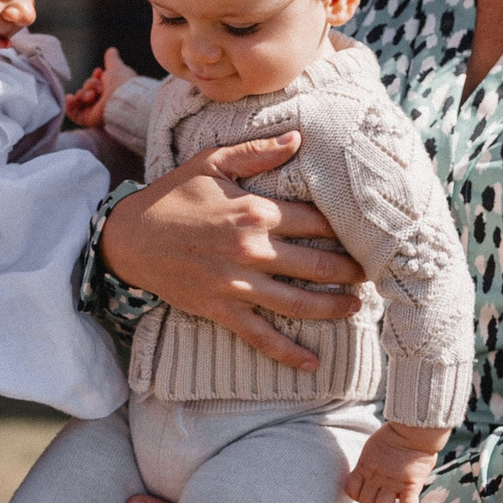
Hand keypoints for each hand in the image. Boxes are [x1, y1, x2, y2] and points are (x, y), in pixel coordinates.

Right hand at [63, 49, 142, 127]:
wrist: (124, 98)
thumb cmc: (123, 83)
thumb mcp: (116, 67)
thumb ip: (112, 60)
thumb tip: (112, 50)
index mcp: (110, 90)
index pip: (96, 83)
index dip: (95, 76)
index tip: (99, 71)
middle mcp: (103, 101)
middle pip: (86, 89)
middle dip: (90, 84)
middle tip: (99, 87)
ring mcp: (96, 110)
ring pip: (80, 99)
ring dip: (83, 94)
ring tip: (92, 95)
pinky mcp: (89, 119)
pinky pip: (74, 113)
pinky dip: (70, 105)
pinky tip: (70, 98)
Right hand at [98, 132, 365, 371]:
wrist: (128, 238)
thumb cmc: (171, 196)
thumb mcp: (211, 163)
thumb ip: (257, 153)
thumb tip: (299, 138)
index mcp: (255, 212)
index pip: (317, 222)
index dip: (346, 227)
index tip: (367, 231)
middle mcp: (252, 250)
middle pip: (319, 264)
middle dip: (352, 269)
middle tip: (375, 271)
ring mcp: (238, 284)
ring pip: (300, 303)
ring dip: (334, 307)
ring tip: (357, 306)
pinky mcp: (222, 310)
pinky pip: (261, 337)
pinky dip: (288, 354)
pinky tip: (312, 363)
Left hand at [341, 422, 442, 502]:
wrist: (413, 429)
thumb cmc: (396, 434)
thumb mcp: (375, 447)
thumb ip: (375, 462)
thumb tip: (377, 469)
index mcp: (365, 467)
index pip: (352, 489)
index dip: (356, 499)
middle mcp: (376, 477)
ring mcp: (393, 482)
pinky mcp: (410, 484)